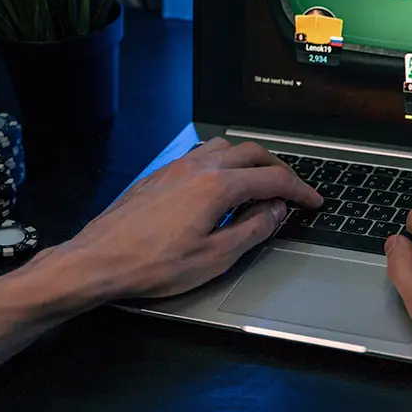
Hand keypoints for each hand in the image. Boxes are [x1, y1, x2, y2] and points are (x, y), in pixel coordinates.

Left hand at [58, 139, 321, 300]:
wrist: (98, 260)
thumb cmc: (153, 265)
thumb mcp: (216, 258)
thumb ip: (253, 231)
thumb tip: (276, 211)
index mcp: (218, 186)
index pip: (273, 178)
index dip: (300, 190)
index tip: (313, 202)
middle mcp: (199, 167)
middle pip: (252, 153)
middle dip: (278, 169)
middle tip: (291, 191)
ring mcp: (176, 167)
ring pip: (224, 146)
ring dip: (249, 160)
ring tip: (258, 182)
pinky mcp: (160, 174)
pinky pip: (201, 154)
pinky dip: (223, 162)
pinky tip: (220, 184)